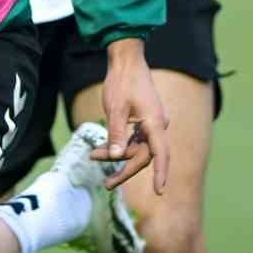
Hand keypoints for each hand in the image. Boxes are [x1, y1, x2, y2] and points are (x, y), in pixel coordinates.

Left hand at [98, 38, 170, 195]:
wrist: (126, 61)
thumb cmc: (122, 82)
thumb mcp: (115, 109)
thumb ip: (116, 134)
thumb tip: (114, 157)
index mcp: (155, 123)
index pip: (160, 154)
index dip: (160, 174)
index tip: (159, 191)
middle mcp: (156, 126)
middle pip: (144, 156)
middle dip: (125, 169)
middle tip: (107, 184)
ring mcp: (150, 124)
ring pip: (136, 149)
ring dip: (116, 155)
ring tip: (92, 156)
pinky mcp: (142, 122)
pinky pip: (132, 140)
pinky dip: (117, 145)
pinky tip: (98, 151)